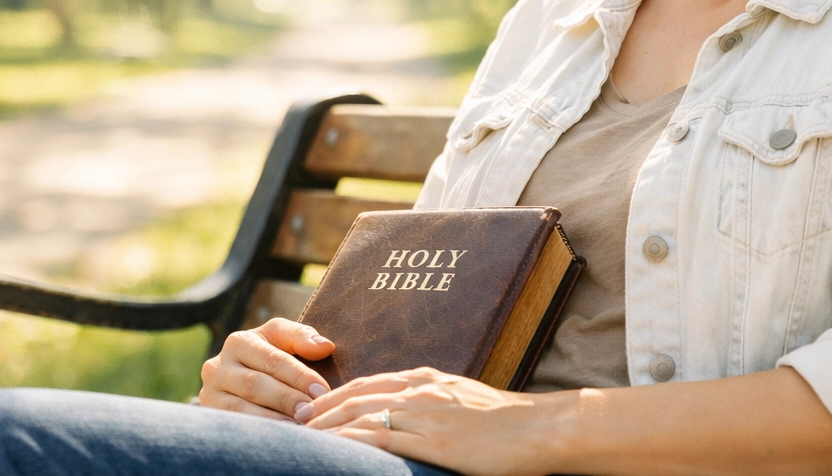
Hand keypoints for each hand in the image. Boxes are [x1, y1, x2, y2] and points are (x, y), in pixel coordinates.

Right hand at [198, 318, 332, 420]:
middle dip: (286, 398)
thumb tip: (325, 346)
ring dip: (270, 419)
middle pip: (255, 384)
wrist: (238, 378)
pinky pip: (232, 425)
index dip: (299, 376)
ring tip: (296, 426)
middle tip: (310, 411)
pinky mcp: (209, 415)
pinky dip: (256, 431)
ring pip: (240, 409)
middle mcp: (217, 367)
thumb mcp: (282, 339)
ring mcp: (209, 393)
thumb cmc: (269, 356)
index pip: (273, 360)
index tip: (322, 391)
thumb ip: (302, 337)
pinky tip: (278, 436)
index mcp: (239, 342)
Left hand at [304, 367, 562, 475]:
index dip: (335, 395)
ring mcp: (425, 413)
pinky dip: (351, 443)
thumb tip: (413, 417)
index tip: (312, 407)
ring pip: (360, 415)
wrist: (539, 428)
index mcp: (427, 379)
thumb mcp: (464, 401)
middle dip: (320, 409)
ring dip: (326, 427)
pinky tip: (332, 452)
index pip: (368, 383)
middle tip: (292, 422)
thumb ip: (435, 402)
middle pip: (355, 396)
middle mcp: (420, 389)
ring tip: (300, 439)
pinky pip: (380, 440)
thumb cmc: (508, 423)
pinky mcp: (432, 440)